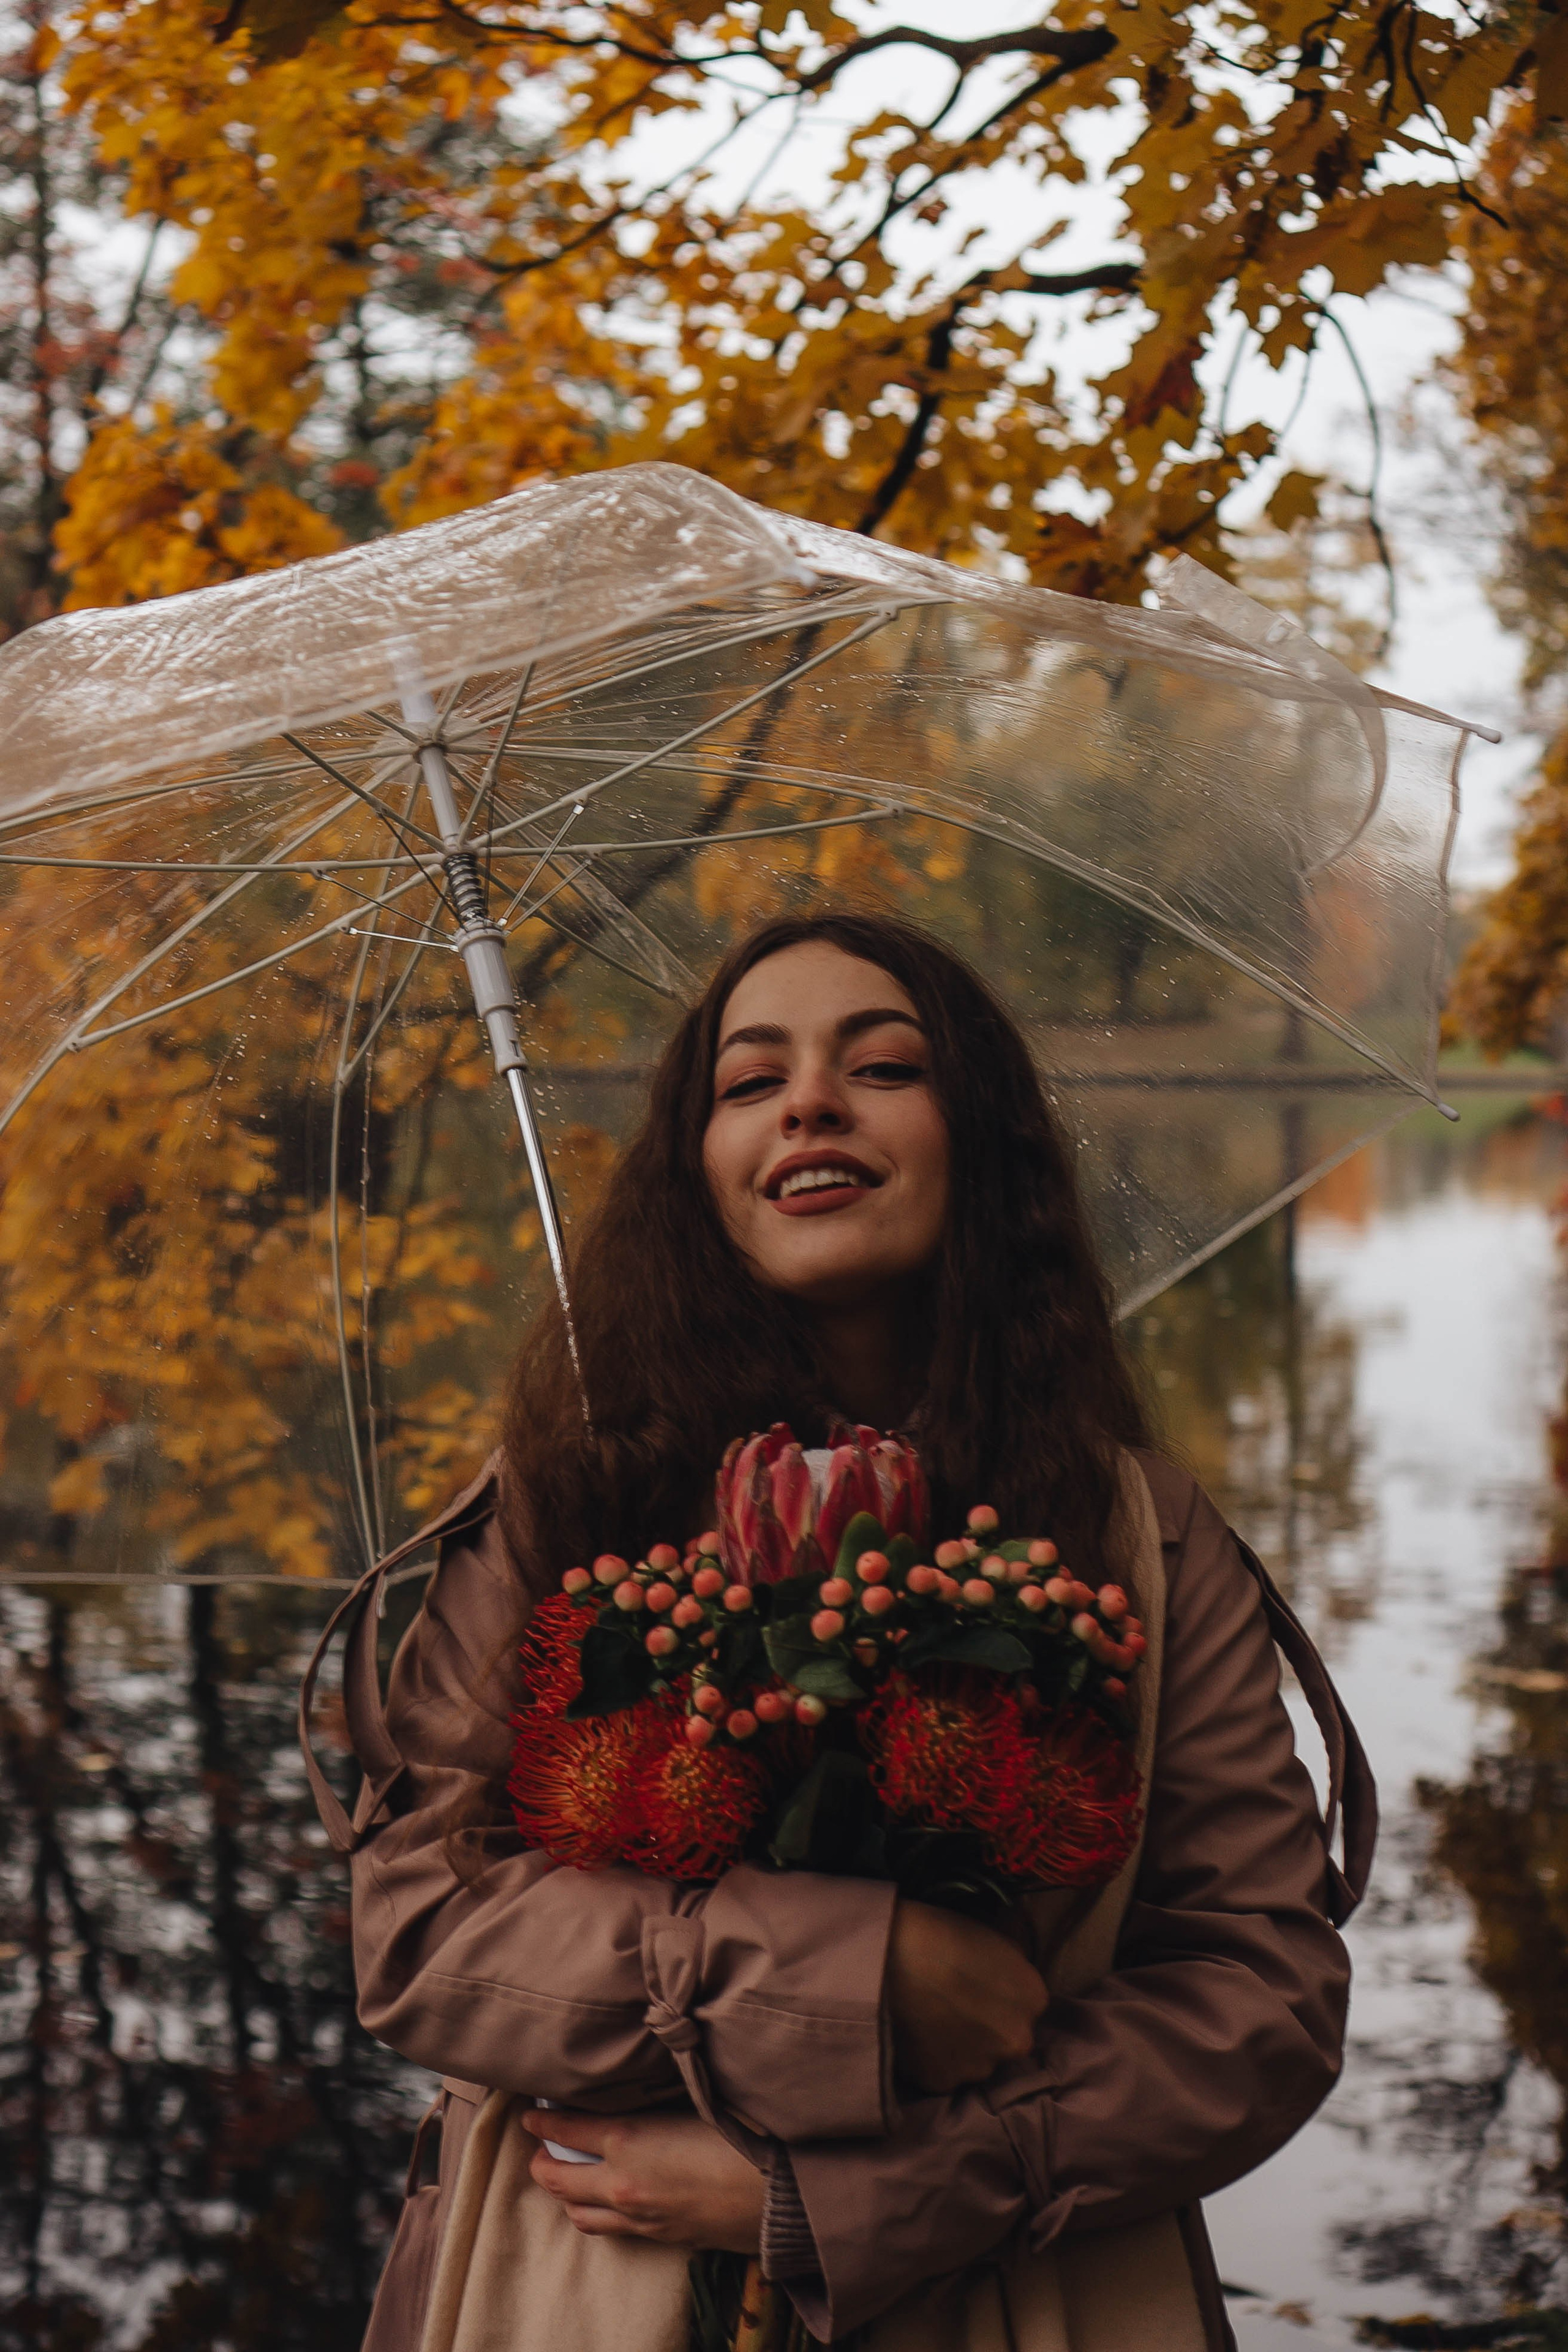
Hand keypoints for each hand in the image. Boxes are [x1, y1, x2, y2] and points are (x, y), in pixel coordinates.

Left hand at [521, 2107, 763, 2254]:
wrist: (780, 2194)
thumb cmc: (743, 2135)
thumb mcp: (691, 2102)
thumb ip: (653, 2100)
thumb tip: (633, 2089)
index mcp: (628, 2140)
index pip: (565, 2129)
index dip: (542, 2121)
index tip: (531, 2114)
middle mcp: (622, 2184)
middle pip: (557, 2179)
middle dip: (541, 2162)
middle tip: (540, 2148)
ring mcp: (638, 2218)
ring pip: (579, 2214)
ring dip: (565, 2193)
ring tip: (567, 2175)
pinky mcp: (659, 2239)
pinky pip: (611, 2230)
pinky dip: (596, 2213)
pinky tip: (606, 2199)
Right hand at [886, 1899, 1048, 2094]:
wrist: (886, 1958)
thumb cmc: (939, 1934)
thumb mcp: (993, 1938)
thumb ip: (1013, 1969)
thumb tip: (1009, 1983)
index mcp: (1033, 2000)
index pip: (1025, 2006)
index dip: (1000, 1997)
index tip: (977, 1987)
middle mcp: (1017, 2041)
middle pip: (1005, 2038)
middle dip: (985, 2027)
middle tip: (953, 2004)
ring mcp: (981, 2067)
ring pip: (975, 2060)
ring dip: (959, 2046)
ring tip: (930, 2018)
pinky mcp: (944, 2083)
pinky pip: (943, 2073)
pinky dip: (932, 2059)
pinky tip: (917, 2034)